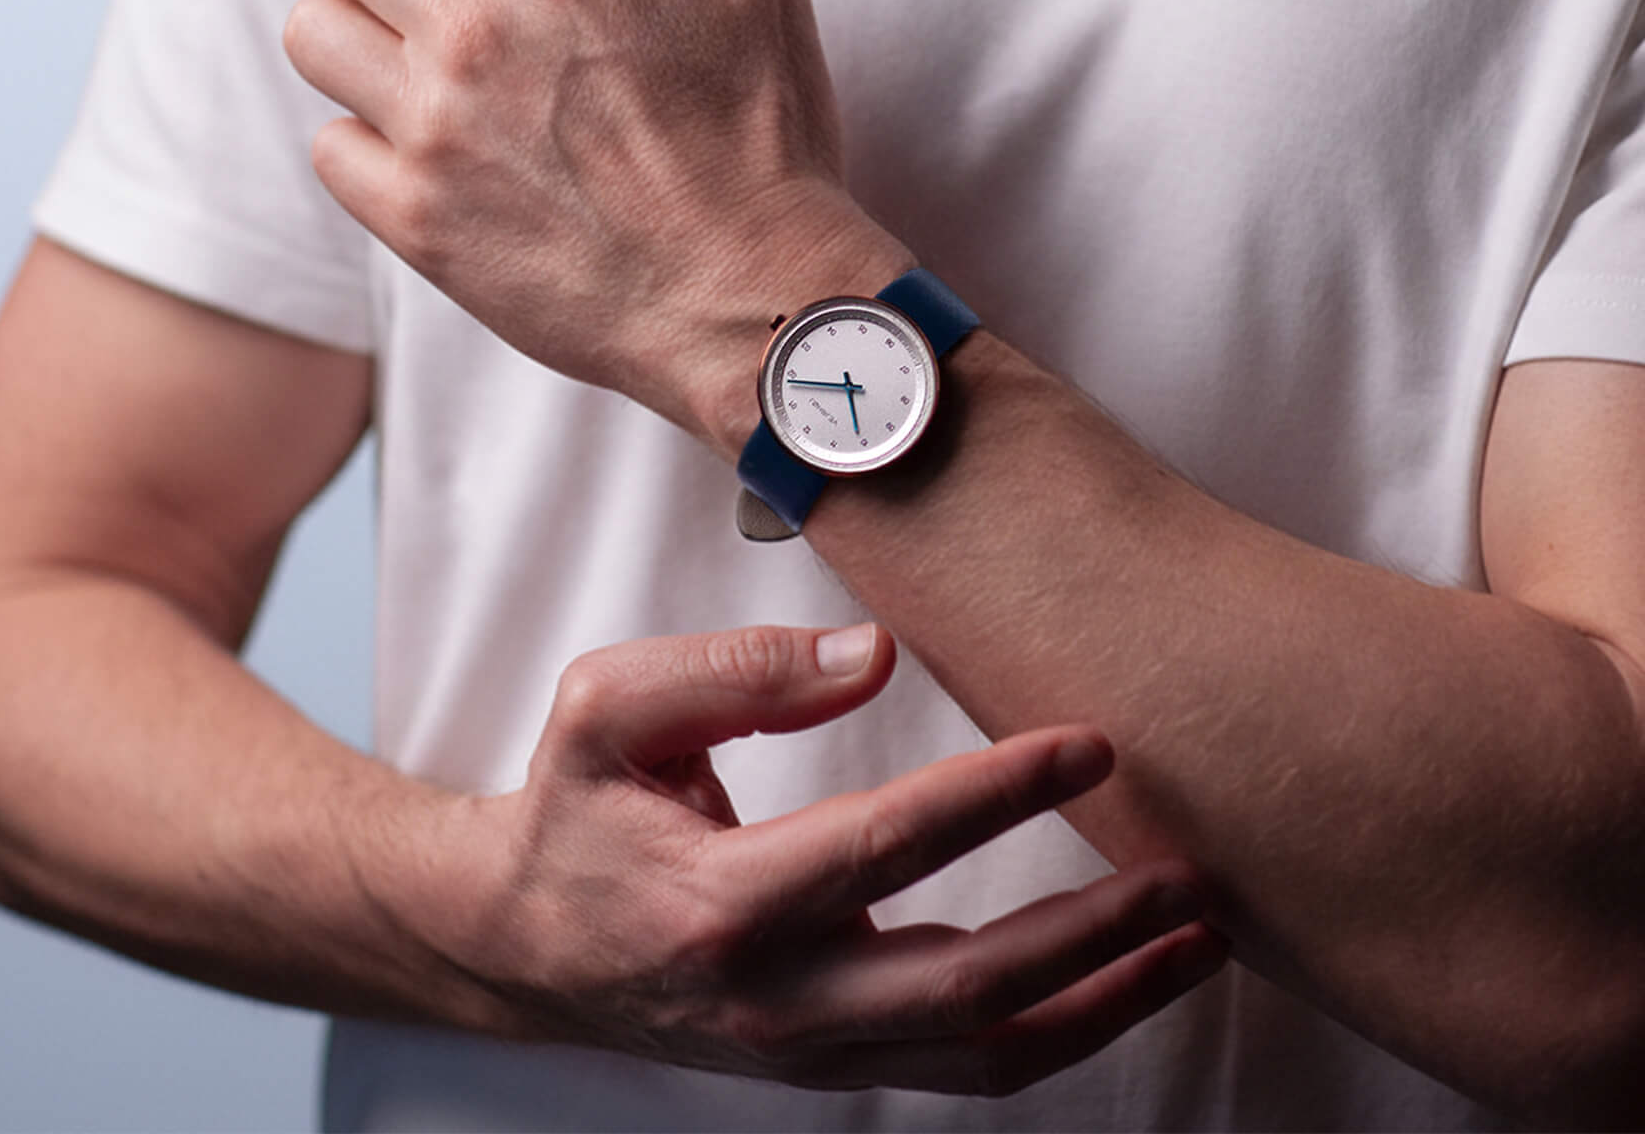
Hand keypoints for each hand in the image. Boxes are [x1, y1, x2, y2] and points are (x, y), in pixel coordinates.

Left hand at [283, 0, 913, 452]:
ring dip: (371, 36)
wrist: (756, 301)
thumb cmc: (767, 134)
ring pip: (315, 30)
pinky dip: (376, 143)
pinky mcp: (414, 218)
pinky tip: (445, 155)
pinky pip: (330, 145)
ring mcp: (433, 127)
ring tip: (441, 72)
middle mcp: (474, 25)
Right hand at [435, 622, 1225, 1093]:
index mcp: (720, 903)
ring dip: (1104, 999)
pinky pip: (966, 1067)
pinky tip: (1122, 978)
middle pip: (967, 988)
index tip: (1085, 740)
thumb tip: (873, 651)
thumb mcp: (613, 708)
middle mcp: (776, 1001)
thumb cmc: (572, 808)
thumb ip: (737, 671)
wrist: (523, 942)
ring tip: (1196, 938)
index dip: (996, 795)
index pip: (886, 848)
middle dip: (1093, 933)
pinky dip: (1059, 1028)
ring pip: (984, 1054)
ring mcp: (810, 1052)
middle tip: (1184, 871)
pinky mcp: (832, 1065)